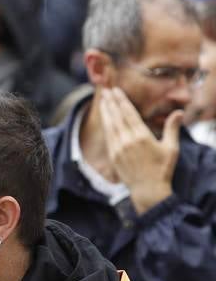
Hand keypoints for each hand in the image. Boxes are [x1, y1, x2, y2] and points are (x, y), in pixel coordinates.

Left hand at [99, 88, 179, 213]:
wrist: (148, 190)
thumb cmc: (162, 169)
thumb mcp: (171, 148)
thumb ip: (172, 128)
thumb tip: (179, 112)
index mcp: (142, 137)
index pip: (129, 114)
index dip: (121, 101)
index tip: (116, 91)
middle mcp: (127, 141)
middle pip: (117, 117)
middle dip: (111, 103)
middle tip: (105, 91)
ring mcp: (118, 149)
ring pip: (109, 126)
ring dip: (106, 112)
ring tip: (102, 101)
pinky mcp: (113, 156)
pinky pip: (108, 137)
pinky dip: (106, 126)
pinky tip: (105, 119)